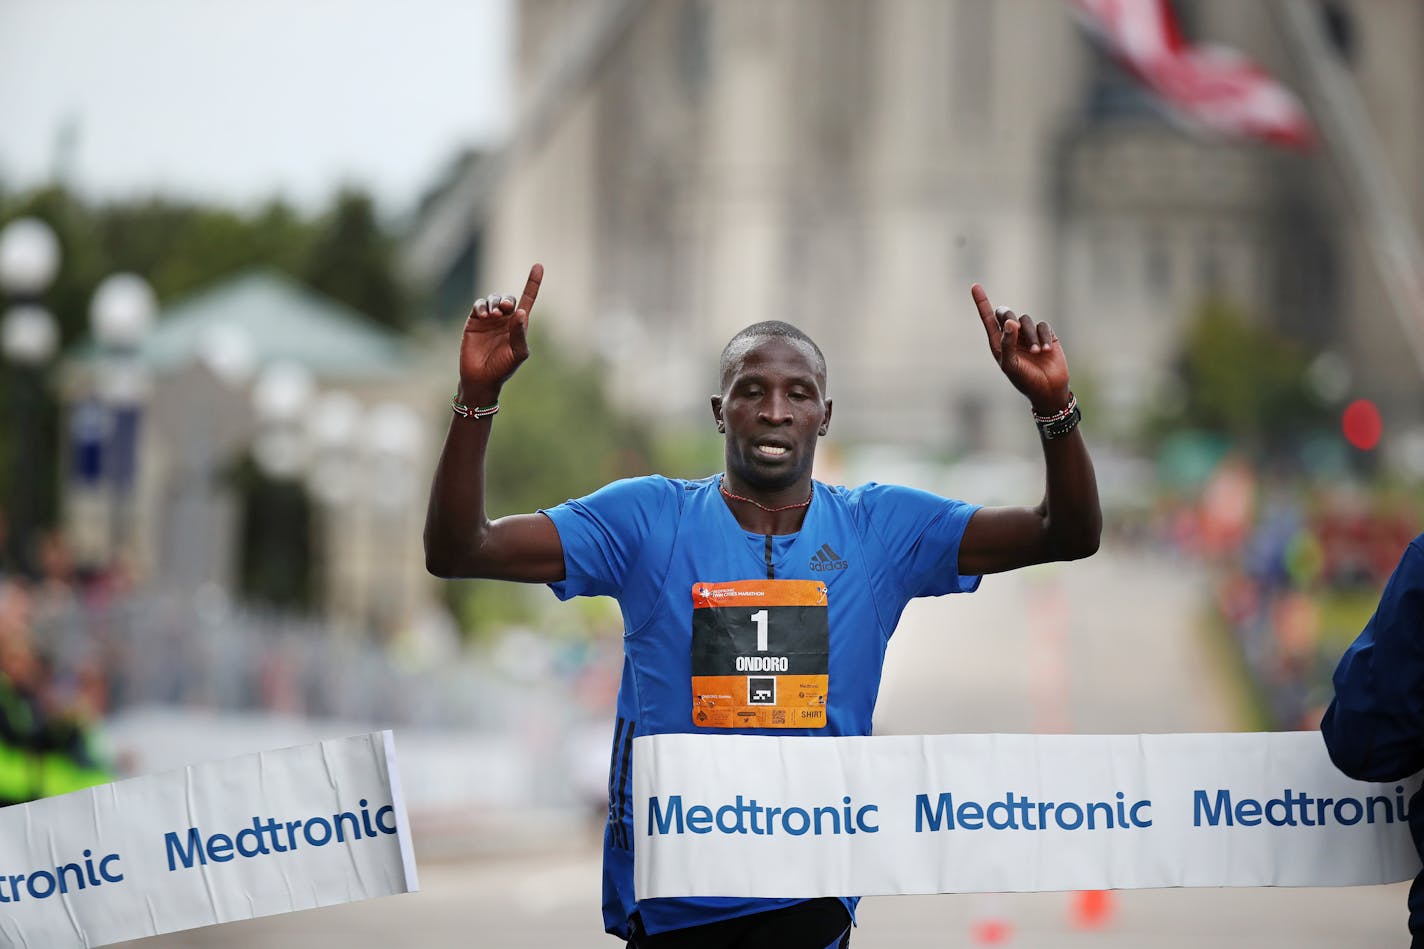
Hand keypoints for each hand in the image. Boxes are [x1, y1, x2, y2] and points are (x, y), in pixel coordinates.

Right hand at [460, 264, 543, 402]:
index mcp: (519, 325)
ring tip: (493, 315)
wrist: (480, 378)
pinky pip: (479, 305)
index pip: (528, 299)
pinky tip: (483, 315)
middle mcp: (505, 319)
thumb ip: (520, 334)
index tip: (538, 266)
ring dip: (494, 303)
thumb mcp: (518, 353)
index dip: (533, 283)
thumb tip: (521, 312)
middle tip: (504, 311)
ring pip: (493, 299)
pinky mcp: (474, 321)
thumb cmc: (503, 368)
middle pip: (508, 298)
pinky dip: (482, 306)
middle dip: (507, 300)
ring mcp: (489, 319)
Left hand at [971, 284, 1070, 414]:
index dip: (981, 302)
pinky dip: (1044, 336)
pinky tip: (1046, 350)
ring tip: (1037, 352)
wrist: (1048, 390)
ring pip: (1026, 319)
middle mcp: (1012, 336)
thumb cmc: (1025, 380)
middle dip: (1009, 317)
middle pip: (1005, 313)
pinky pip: (1042, 325)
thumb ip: (1007, 343)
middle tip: (1015, 328)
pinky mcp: (1046, 335)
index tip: (975, 286)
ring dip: (1030, 335)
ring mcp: (1029, 335)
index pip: (988, 319)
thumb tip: (1009, 322)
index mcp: (998, 343)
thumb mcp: (1011, 365)